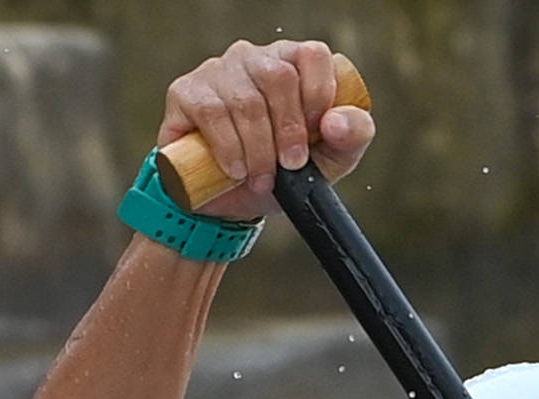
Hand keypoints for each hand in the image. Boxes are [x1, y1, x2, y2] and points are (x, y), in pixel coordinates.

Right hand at [158, 39, 375, 219]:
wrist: (231, 204)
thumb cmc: (282, 174)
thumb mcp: (330, 162)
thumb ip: (351, 137)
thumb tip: (336, 121)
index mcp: (294, 64)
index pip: (313, 54)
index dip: (318, 94)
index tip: (316, 135)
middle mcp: (255, 59)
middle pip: (278, 76)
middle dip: (289, 130)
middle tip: (289, 166)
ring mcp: (218, 71)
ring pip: (245, 100)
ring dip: (259, 149)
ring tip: (262, 178)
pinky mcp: (186, 91)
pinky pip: (211, 112)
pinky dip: (228, 148)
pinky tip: (235, 170)